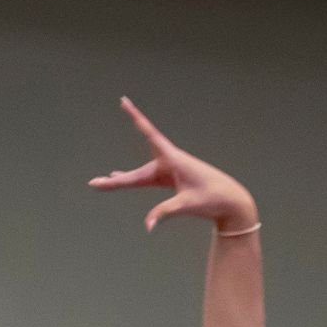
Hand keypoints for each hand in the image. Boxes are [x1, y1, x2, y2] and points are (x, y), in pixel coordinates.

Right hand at [90, 98, 256, 233]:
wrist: (232, 202)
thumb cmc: (213, 199)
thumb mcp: (187, 206)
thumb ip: (164, 213)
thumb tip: (148, 226)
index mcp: (173, 159)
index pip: (149, 133)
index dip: (135, 117)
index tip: (124, 101)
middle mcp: (169, 162)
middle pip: (137, 173)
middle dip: (117, 180)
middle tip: (94, 183)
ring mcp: (170, 170)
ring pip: (141, 176)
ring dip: (123, 180)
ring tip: (101, 182)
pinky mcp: (172, 178)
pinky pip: (148, 178)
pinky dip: (133, 179)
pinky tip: (119, 176)